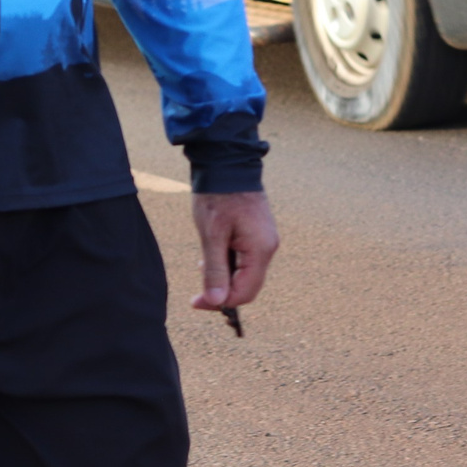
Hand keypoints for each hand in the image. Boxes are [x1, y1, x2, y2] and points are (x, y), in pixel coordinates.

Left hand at [189, 190, 276, 313]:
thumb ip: (215, 270)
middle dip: (223, 291)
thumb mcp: (211, 235)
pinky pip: (247, 260)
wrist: (228, 164)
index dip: (221, 302)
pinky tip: (214, 253)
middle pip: (248, 286)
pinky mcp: (259, 235)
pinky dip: (229, 264)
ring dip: (224, 276)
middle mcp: (268, 248)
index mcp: (260, 249)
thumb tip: (216, 301)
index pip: (245, 292)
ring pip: (246, 274)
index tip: (197, 301)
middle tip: (198, 288)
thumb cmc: (218, 196)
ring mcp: (266, 241)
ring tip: (204, 264)